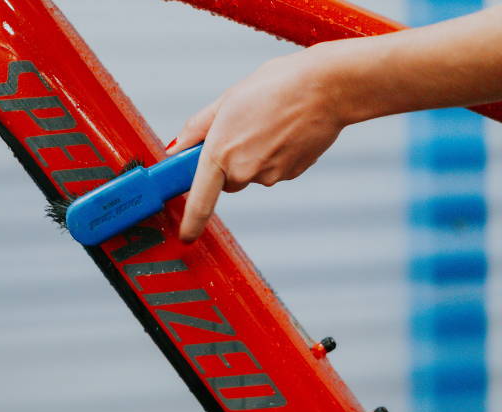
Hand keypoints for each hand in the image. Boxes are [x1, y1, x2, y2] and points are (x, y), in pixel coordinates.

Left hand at [167, 45, 354, 242]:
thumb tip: (177, 149)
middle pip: (227, 180)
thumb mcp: (226, 100)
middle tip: (242, 130)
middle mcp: (244, 171)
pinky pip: (274, 169)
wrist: (325, 88)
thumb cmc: (275, 87)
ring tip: (269, 123)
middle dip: (228, 162)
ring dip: (255, 154)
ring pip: (253, 173)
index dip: (191, 223)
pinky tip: (285, 131)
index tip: (186, 235)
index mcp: (221, 152)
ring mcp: (270, 175)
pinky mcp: (291, 174)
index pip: (201, 201)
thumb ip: (197, 128)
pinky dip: (276, 154)